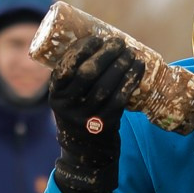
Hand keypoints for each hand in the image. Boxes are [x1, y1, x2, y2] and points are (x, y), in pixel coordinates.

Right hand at [48, 32, 138, 192]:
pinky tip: (138, 69)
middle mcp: (67, 106)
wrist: (86, 155)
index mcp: (55, 95)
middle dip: (105, 54)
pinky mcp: (104, 125)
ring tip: (131, 53)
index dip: (82, 50)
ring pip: (106, 85)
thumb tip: (99, 43)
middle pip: (87, 73)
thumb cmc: (80, 115)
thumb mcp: (69, 99)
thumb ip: (77, 78)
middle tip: (119, 42)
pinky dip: (131, 81)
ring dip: (121, 65)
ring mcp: (86, 117)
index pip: (66, 67)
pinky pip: (120, 99)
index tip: (96, 38)